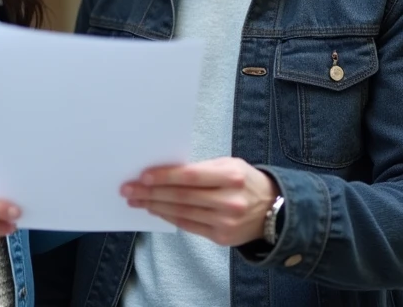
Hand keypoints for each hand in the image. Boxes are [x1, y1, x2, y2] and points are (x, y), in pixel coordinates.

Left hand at [121, 157, 278, 246]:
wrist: (273, 209)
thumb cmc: (244, 181)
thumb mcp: (229, 165)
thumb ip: (202, 169)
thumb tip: (165, 171)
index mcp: (231, 176)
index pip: (190, 176)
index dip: (165, 177)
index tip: (143, 176)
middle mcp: (229, 200)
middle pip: (182, 197)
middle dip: (151, 193)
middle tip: (129, 189)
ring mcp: (225, 222)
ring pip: (181, 213)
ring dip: (155, 206)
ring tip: (137, 200)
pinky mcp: (221, 237)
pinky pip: (188, 225)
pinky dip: (169, 217)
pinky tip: (155, 210)